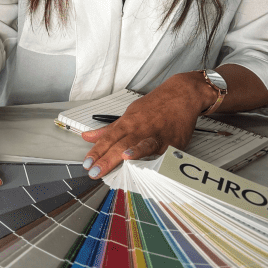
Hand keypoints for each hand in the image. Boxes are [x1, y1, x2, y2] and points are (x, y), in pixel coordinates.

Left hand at [80, 74, 208, 178]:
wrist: (181, 95)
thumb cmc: (154, 106)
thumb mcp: (128, 115)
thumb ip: (109, 130)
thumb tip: (88, 137)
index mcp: (127, 123)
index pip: (107, 139)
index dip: (96, 151)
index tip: (86, 164)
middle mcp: (139, 129)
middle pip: (120, 144)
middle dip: (106, 159)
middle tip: (94, 172)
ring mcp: (156, 135)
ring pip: (139, 145)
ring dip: (128, 154)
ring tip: (117, 161)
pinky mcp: (173, 142)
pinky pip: (163, 151)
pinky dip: (156, 156)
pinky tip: (150, 160)